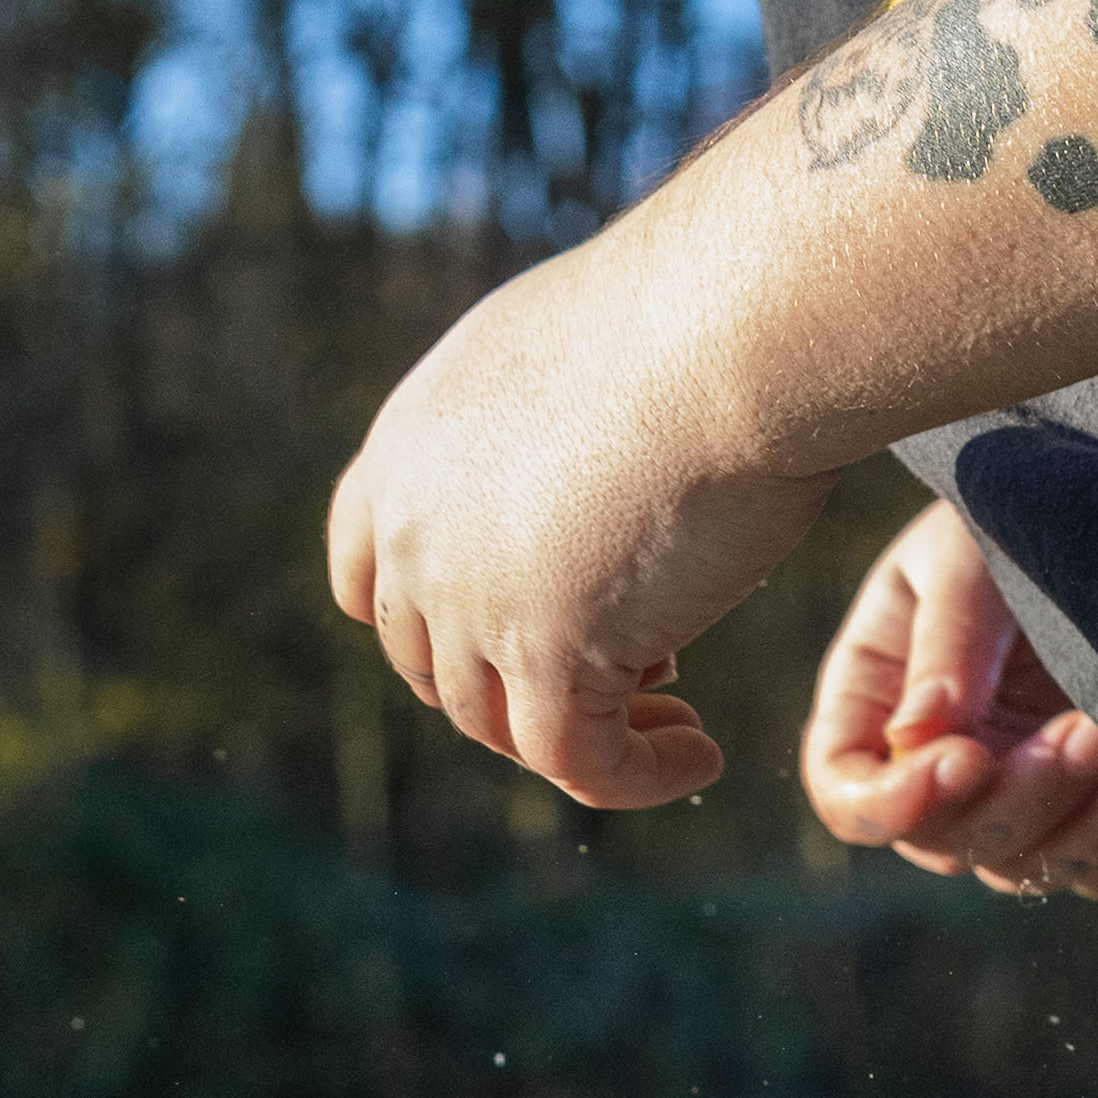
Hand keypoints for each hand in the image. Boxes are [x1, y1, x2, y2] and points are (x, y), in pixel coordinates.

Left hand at [327, 227, 836, 811]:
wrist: (730, 322)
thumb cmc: (690, 318)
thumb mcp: (566, 367)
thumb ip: (538, 444)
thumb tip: (579, 505)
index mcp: (408, 450)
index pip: (367, 580)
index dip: (430, 631)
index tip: (509, 644)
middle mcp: (418, 530)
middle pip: (439, 670)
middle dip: (520, 689)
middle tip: (632, 672)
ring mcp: (471, 600)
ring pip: (502, 728)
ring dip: (589, 737)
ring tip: (676, 723)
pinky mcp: (546, 654)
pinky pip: (578, 764)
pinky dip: (636, 778)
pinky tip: (700, 758)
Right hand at [800, 500, 1097, 901]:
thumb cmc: (1022, 505)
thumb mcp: (969, 550)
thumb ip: (947, 640)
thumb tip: (917, 741)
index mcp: (874, 696)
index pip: (845, 790)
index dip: (892, 802)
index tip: (966, 757)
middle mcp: (930, 760)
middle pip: (937, 841)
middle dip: (1007, 801)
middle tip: (1074, 733)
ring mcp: (1007, 791)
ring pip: (1013, 864)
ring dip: (1066, 817)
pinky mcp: (1080, 806)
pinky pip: (1087, 865)